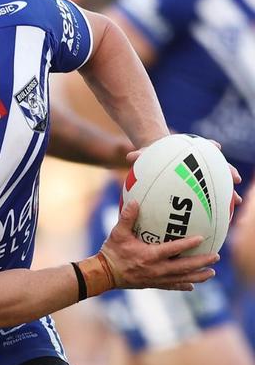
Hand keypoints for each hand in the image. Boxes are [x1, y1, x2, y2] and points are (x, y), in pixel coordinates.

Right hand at [100, 199, 218, 290]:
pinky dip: (182, 285)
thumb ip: (127, 218)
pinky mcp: (152, 284)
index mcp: (148, 256)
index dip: (188, 244)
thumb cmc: (111, 252)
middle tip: (216, 256)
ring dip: (198, 276)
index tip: (201, 238)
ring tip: (211, 272)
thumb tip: (135, 201)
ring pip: (181, 278)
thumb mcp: (117, 233)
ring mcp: (155, 278)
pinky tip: (192, 285)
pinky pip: (171, 286)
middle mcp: (155, 269)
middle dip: (201, 262)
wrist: (103, 274)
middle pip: (183, 266)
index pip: (173, 250)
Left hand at [127, 138, 242, 195]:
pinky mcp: (197, 188)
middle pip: (219, 166)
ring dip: (228, 192)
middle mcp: (201, 164)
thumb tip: (130, 156)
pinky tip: (217, 218)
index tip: (217, 148)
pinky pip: (206, 197)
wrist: (155, 159)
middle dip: (228, 172)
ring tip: (235, 202)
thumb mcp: (146, 154)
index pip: (205, 146)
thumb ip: (139, 155)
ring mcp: (201, 176)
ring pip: (219, 183)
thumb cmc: (152, 155)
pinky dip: (212, 205)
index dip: (211, 147)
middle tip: (235, 179)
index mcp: (190, 152)